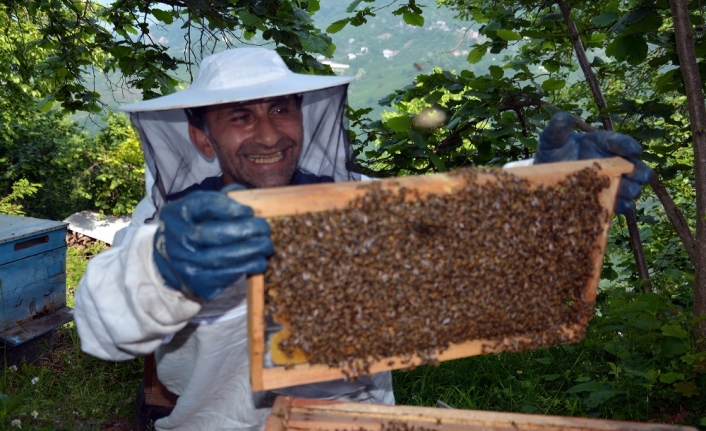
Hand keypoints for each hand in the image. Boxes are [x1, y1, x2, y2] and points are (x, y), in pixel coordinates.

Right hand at [153, 188, 272, 300]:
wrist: (171, 261)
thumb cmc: (193, 227)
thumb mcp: (199, 208)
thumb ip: (220, 199)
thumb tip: (244, 193)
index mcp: (176, 214)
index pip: (203, 206)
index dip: (230, 208)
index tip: (249, 210)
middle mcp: (177, 240)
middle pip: (214, 234)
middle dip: (246, 230)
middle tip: (265, 228)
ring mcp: (186, 265)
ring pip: (223, 258)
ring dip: (252, 250)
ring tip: (266, 244)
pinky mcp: (198, 284)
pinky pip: (227, 276)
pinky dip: (248, 267)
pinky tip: (259, 260)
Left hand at [535, 112, 653, 214]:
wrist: (545, 177)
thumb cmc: (553, 153)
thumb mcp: (551, 141)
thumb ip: (557, 129)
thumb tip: (564, 118)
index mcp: (604, 143)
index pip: (620, 142)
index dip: (628, 146)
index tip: (633, 150)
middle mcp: (613, 163)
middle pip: (636, 167)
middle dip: (638, 171)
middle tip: (635, 174)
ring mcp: (611, 182)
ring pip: (632, 186)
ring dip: (631, 189)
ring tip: (625, 191)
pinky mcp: (607, 199)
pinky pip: (621, 204)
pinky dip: (624, 206)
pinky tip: (622, 206)